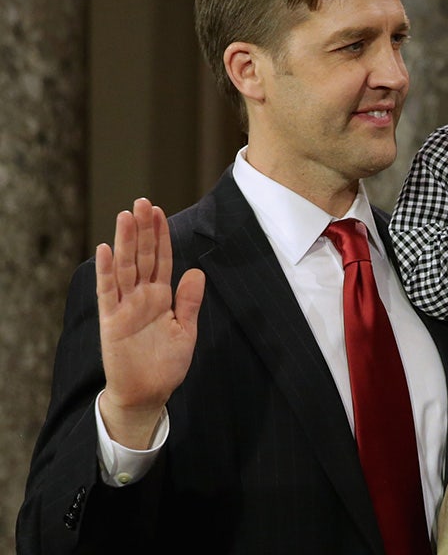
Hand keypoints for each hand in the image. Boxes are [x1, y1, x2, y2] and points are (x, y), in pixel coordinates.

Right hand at [97, 198, 204, 448]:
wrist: (148, 393)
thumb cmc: (166, 363)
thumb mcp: (186, 330)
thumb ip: (189, 302)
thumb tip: (196, 271)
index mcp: (161, 297)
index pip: (160, 259)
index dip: (160, 236)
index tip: (159, 211)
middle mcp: (141, 297)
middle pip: (141, 256)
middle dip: (142, 230)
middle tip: (143, 201)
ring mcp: (125, 306)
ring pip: (124, 268)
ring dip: (124, 242)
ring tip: (125, 216)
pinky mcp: (111, 321)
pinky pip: (108, 292)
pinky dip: (106, 271)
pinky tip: (105, 250)